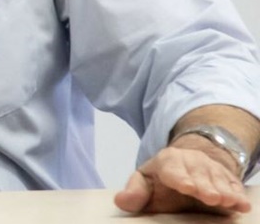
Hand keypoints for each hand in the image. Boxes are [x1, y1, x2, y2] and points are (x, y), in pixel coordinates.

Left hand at [114, 135, 251, 214]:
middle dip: (205, 186)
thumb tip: (120, 201)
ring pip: (218, 179)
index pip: (173, 170)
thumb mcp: (145, 183)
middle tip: (210, 197)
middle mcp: (191, 161)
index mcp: (167, 161)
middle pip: (199, 174)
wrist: (187, 166)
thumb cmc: (162, 180)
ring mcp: (211, 168)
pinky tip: (242, 203)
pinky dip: (238, 194)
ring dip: (224, 190)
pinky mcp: (227, 177)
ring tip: (228, 201)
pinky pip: (234, 185)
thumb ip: (135, 193)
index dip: (180, 178)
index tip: (186, 186)